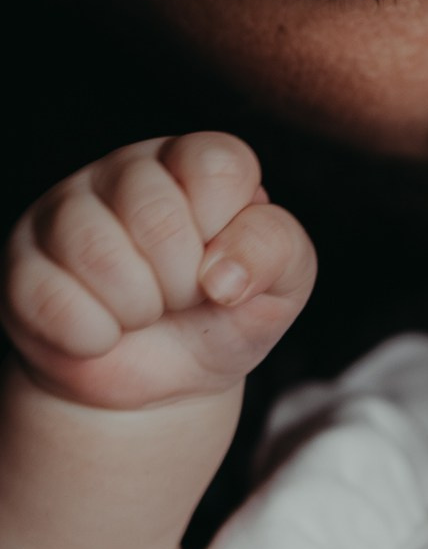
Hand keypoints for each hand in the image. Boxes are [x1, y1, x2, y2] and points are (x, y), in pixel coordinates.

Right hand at [4, 135, 314, 410]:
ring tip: (143, 313)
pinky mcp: (22, 264)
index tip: (224, 265)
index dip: (229, 232)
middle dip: (183, 281)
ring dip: (138, 308)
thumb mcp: (281, 286)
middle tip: (181, 297)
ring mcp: (64, 212)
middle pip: (155, 211)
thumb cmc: (223, 317)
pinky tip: (103, 332)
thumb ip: (279, 251)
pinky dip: (94, 336)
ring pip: (98, 252)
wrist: (163, 385)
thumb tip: (222, 272)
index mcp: (192, 162)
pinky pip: (55, 301)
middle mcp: (125, 172)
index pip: (218, 164)